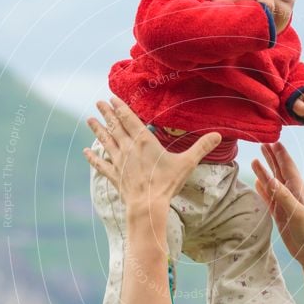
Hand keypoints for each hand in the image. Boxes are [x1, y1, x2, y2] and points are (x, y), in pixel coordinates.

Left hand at [84, 97, 220, 215]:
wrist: (147, 206)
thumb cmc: (166, 183)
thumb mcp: (187, 163)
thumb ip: (201, 147)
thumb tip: (218, 134)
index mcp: (144, 141)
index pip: (129, 119)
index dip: (120, 107)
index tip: (111, 97)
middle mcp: (128, 148)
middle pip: (115, 127)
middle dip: (107, 114)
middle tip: (98, 103)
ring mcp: (119, 162)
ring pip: (106, 142)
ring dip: (98, 130)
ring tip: (89, 120)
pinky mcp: (115, 176)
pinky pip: (101, 165)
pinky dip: (93, 158)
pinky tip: (86, 152)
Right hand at [251, 142, 303, 266]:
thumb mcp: (295, 212)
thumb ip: (282, 196)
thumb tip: (269, 179)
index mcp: (297, 189)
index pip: (287, 166)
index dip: (280, 153)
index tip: (273, 139)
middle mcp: (291, 193)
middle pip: (279, 170)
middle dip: (271, 157)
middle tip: (262, 143)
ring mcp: (285, 203)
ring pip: (272, 183)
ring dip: (265, 171)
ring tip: (255, 160)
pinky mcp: (280, 214)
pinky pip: (269, 197)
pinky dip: (263, 189)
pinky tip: (257, 183)